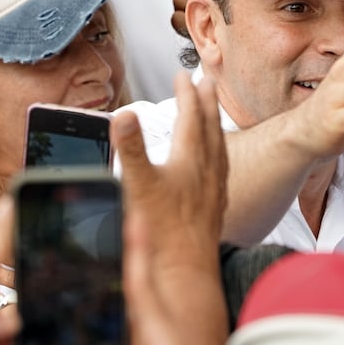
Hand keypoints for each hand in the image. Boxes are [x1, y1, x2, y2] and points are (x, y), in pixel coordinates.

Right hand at [113, 72, 228, 344]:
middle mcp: (207, 169)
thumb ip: (130, 147)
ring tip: (213, 115)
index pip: (190, 116)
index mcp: (188, 158)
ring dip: (215, 125)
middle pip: (210, 126)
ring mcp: (214, 187)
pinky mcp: (215, 205)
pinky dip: (217, 154)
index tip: (183, 74)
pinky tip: (214, 163)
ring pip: (219, 146)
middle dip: (206, 101)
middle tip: (207, 81)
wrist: (187, 270)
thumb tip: (122, 114)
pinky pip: (221, 168)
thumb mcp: (138, 184)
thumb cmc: (161, 230)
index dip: (186, 93)